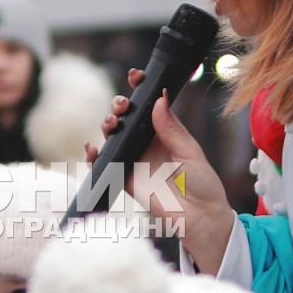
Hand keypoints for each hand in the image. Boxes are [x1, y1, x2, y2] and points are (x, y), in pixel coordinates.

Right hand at [85, 68, 234, 269]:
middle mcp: (147, 142)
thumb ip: (171, 128)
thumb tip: (158, 99)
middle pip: (126, 117)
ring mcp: (134, 158)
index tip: (136, 75)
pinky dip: (93, 155)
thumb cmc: (202, 182)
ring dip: (107, 125)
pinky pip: (104, 163)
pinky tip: (91, 149)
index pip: (149, 104)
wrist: (199, 216)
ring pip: (113, 135)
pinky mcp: (125, 178)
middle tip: (122, 106)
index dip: (140, 88)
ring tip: (111, 125)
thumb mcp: (189, 152)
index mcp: (164, 131)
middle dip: (119, 105)